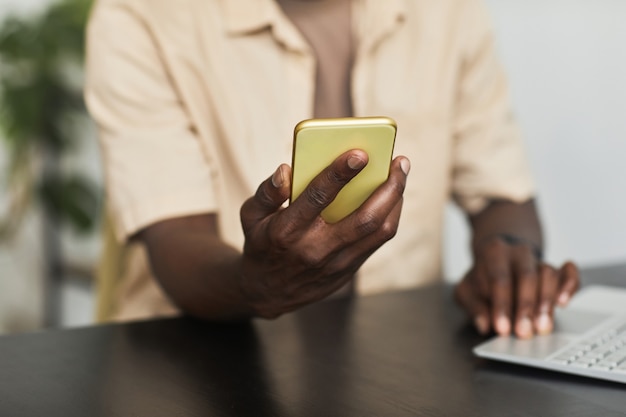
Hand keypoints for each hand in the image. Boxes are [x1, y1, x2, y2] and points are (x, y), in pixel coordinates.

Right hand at [239, 150, 409, 318]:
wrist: (266, 292)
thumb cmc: (261, 244)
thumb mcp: (250, 216)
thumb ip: (267, 192)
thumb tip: (287, 170)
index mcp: (286, 232)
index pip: (318, 198)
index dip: (340, 174)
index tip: (361, 153)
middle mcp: (314, 250)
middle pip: (364, 219)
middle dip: (388, 187)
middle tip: (400, 161)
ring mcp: (335, 264)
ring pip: (378, 232)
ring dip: (395, 200)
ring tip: (400, 174)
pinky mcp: (348, 272)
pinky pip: (376, 242)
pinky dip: (389, 216)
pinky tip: (392, 196)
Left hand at [454, 235, 579, 338]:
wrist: (499, 257)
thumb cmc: (482, 278)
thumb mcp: (467, 289)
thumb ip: (473, 305)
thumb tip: (483, 324)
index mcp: (493, 253)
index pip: (498, 279)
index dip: (501, 305)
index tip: (502, 328)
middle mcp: (519, 253)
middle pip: (526, 276)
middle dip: (526, 306)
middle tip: (524, 332)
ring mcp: (539, 260)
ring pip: (549, 274)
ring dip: (546, 302)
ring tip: (543, 326)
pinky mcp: (556, 270)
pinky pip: (569, 273)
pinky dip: (570, 286)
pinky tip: (564, 303)